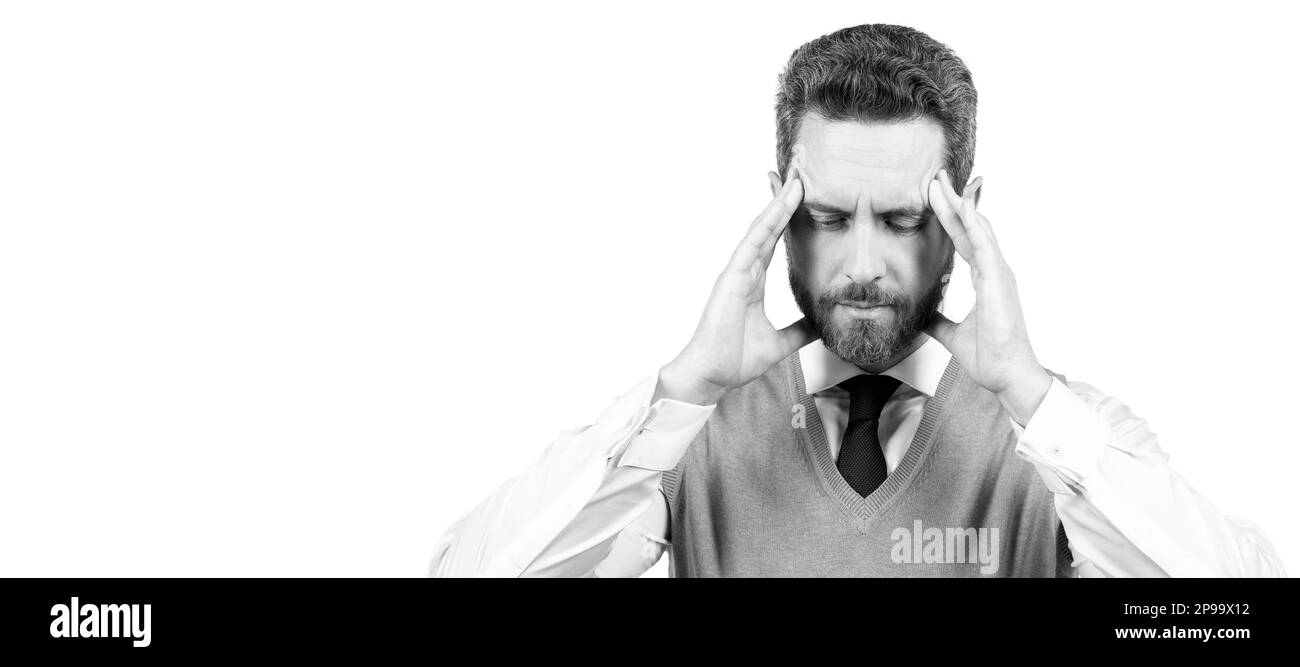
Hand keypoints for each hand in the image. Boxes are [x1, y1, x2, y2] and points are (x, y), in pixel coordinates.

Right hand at [655, 172, 816, 405]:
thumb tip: (820, 325)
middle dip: (785, 198)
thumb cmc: (734, 360)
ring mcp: (736, 272)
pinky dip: (766, 223)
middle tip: (802, 169)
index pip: (775, 239)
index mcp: (754, 281)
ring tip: (798, 178)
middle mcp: (745, 271)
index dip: (788, 215)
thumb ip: (799, 331)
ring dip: (779, 202)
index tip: (804, 192)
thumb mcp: (779, 343)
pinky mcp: (730, 279)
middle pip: (768, 225)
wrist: (711, 376)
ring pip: (761, 228)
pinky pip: (752, 244)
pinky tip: (780, 205)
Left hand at [925, 170, 1051, 425]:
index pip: (963, 239)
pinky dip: (975, 223)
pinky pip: (985, 246)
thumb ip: (938, 321)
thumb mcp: (952, 335)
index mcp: (984, 279)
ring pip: (978, 228)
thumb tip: (921, 316)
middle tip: (937, 175)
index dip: (949, 217)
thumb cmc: (990, 357)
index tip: (935, 195)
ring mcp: (998, 273)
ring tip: (947, 180)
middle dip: (952, 200)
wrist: (1008, 377)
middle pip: (969, 226)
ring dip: (962, 202)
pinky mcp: (999, 281)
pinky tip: (964, 205)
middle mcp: (993, 270)